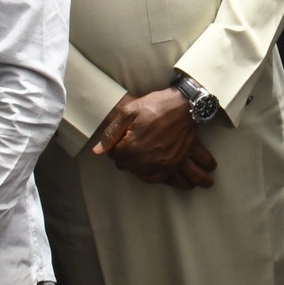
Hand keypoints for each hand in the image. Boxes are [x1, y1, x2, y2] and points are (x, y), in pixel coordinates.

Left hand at [92, 90, 212, 186]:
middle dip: (124, 156)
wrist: (185, 106)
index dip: (115, 146)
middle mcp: (146, 159)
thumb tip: (98, 151)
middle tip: (130, 143)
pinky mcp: (173, 164)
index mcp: (132, 147)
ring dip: (136, 166)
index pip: (114, 155)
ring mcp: (161, 163)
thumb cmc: (156, 105)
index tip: (121, 138)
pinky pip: (158, 179)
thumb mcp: (129, 111)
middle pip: (126, 166)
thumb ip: (111, 132)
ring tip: (138, 154)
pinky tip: (148, 168)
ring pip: (140, 173)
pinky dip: (150, 175)